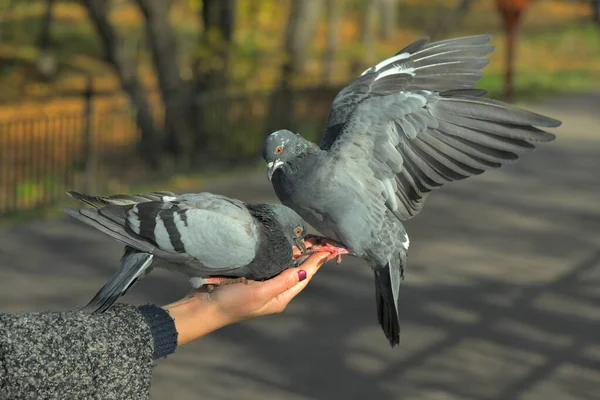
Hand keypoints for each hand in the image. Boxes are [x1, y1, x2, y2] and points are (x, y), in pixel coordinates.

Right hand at [162, 252, 330, 345]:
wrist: (203, 308)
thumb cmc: (231, 302)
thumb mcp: (259, 293)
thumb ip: (282, 281)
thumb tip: (304, 270)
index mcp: (281, 297)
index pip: (303, 275)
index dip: (316, 261)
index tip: (328, 247)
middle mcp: (275, 291)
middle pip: (297, 269)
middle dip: (309, 255)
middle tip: (320, 238)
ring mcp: (263, 284)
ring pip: (285, 265)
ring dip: (296, 252)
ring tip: (307, 238)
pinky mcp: (252, 277)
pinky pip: (271, 263)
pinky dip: (280, 252)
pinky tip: (283, 242)